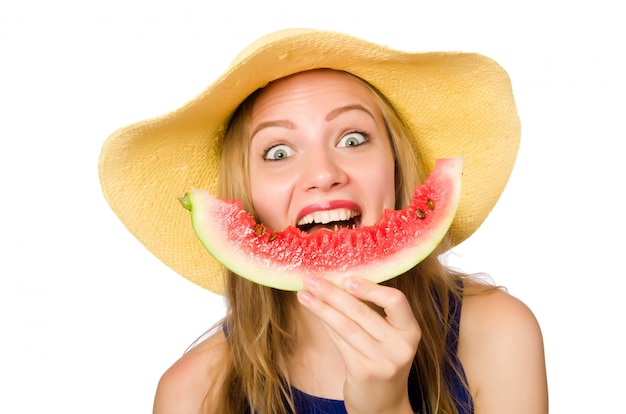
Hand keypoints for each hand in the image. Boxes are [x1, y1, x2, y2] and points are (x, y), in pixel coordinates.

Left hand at [297, 276, 419, 413]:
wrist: (384, 405)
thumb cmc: (382, 362)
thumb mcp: (389, 338)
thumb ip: (374, 313)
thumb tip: (340, 281)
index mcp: (411, 331)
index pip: (396, 301)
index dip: (370, 288)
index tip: (347, 279)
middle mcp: (401, 346)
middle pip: (362, 312)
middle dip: (333, 293)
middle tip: (311, 279)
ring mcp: (383, 361)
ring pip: (346, 326)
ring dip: (322, 308)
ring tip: (303, 294)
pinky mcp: (363, 372)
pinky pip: (339, 341)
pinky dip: (325, 324)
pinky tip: (314, 313)